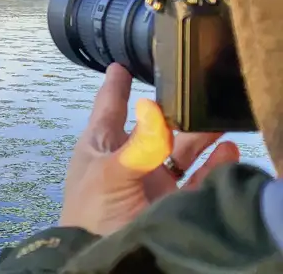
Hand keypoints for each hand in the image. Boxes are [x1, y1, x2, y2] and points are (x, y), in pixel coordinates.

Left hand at [58, 63, 240, 236]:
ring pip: (180, 151)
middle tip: (197, 96)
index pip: (108, 108)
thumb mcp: (108, 174)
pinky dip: (214, 167)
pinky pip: (197, 180)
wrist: (104, 262)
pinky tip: (228, 153)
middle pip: (154, 127)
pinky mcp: (171, 203)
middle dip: (175, 113)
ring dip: (199, 137)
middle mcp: (127, 159)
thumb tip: (153, 108)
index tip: (120, 65)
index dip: (116, 87)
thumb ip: (135, 145)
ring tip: (219, 123)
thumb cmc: (91, 213)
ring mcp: (151, 182)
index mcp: (100, 146)